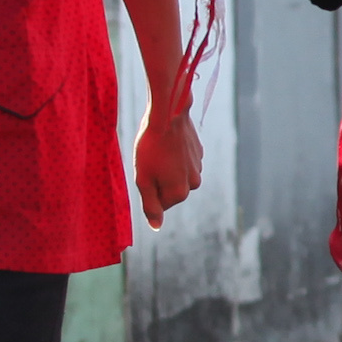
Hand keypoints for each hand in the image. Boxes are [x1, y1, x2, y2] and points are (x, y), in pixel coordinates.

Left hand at [135, 105, 202, 224]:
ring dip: (166, 167)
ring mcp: (198, 167)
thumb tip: (156, 226)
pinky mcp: (199, 153)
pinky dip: (174, 155)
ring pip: (176, 175)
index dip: (148, 190)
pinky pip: (183, 161)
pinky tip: (167, 143)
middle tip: (149, 161)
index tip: (144, 172)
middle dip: (158, 180)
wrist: (168, 115)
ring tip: (158, 150)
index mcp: (179, 193)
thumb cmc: (150, 147)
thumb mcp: (143, 179)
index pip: (160, 205)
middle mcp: (193, 184)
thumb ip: (150, 206)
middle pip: (170, 190)